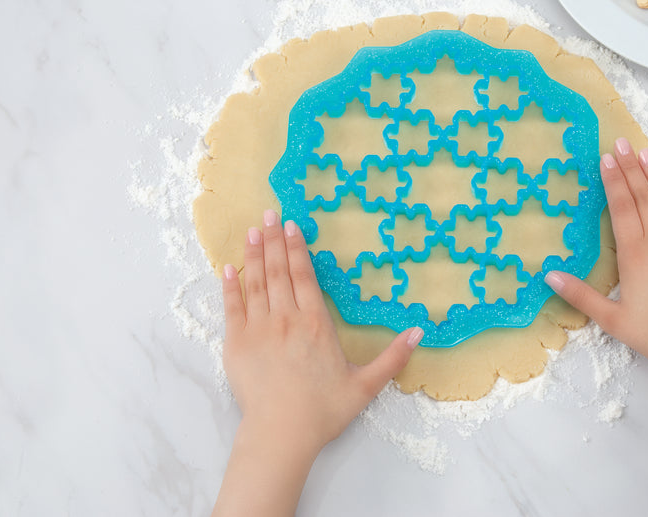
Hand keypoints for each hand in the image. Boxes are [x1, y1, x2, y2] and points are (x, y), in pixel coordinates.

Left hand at [221, 210, 422, 453]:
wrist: (281, 434)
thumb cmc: (323, 410)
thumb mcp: (366, 385)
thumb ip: (393, 357)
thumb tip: (419, 333)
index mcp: (315, 323)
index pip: (304, 276)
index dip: (297, 249)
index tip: (292, 226)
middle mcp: (286, 319)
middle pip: (278, 271)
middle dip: (273, 240)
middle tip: (269, 214)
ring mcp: (258, 329)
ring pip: (255, 282)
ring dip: (253, 255)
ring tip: (252, 231)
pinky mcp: (236, 344)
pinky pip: (232, 307)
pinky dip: (230, 286)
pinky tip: (229, 268)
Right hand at [546, 138, 647, 376]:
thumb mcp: (613, 320)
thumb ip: (581, 295)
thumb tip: (550, 276)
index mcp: (635, 254)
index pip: (621, 207)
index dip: (613, 181)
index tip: (606, 159)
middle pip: (643, 196)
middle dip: (631, 167)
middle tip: (622, 143)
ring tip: (645, 153)